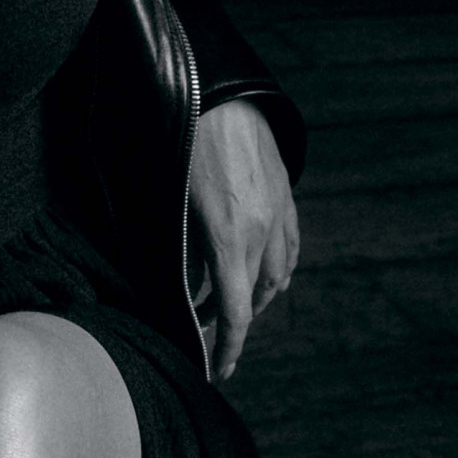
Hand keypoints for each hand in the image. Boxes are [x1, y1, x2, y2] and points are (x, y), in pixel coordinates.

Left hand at [189, 98, 299, 381]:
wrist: (213, 87)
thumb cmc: (177, 141)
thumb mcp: (167, 201)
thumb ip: (178, 249)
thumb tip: (181, 283)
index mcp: (229, 238)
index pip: (235, 313)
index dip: (228, 349)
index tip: (218, 370)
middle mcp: (262, 230)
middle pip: (257, 297)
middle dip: (233, 322)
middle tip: (204, 329)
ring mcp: (279, 210)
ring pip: (279, 273)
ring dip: (257, 296)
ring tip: (231, 305)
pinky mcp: (284, 190)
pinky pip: (290, 244)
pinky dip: (277, 267)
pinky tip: (264, 271)